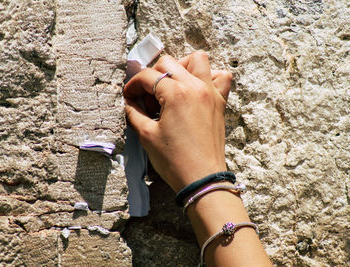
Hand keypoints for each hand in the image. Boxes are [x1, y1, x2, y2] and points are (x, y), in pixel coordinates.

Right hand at [123, 51, 231, 192]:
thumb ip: (134, 112)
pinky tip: (196, 90)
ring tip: (172, 86)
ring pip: (197, 59)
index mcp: (176, 93)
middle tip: (149, 98)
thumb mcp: (147, 135)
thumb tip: (129, 102)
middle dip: (153, 76)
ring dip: (181, 66)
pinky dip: (209, 76)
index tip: (128, 97)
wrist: (202, 178)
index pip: (147, 76)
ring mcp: (210, 93)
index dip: (133, 85)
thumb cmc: (174, 160)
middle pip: (168, 63)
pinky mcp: (220, 103)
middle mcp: (195, 87)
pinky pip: (221, 77)